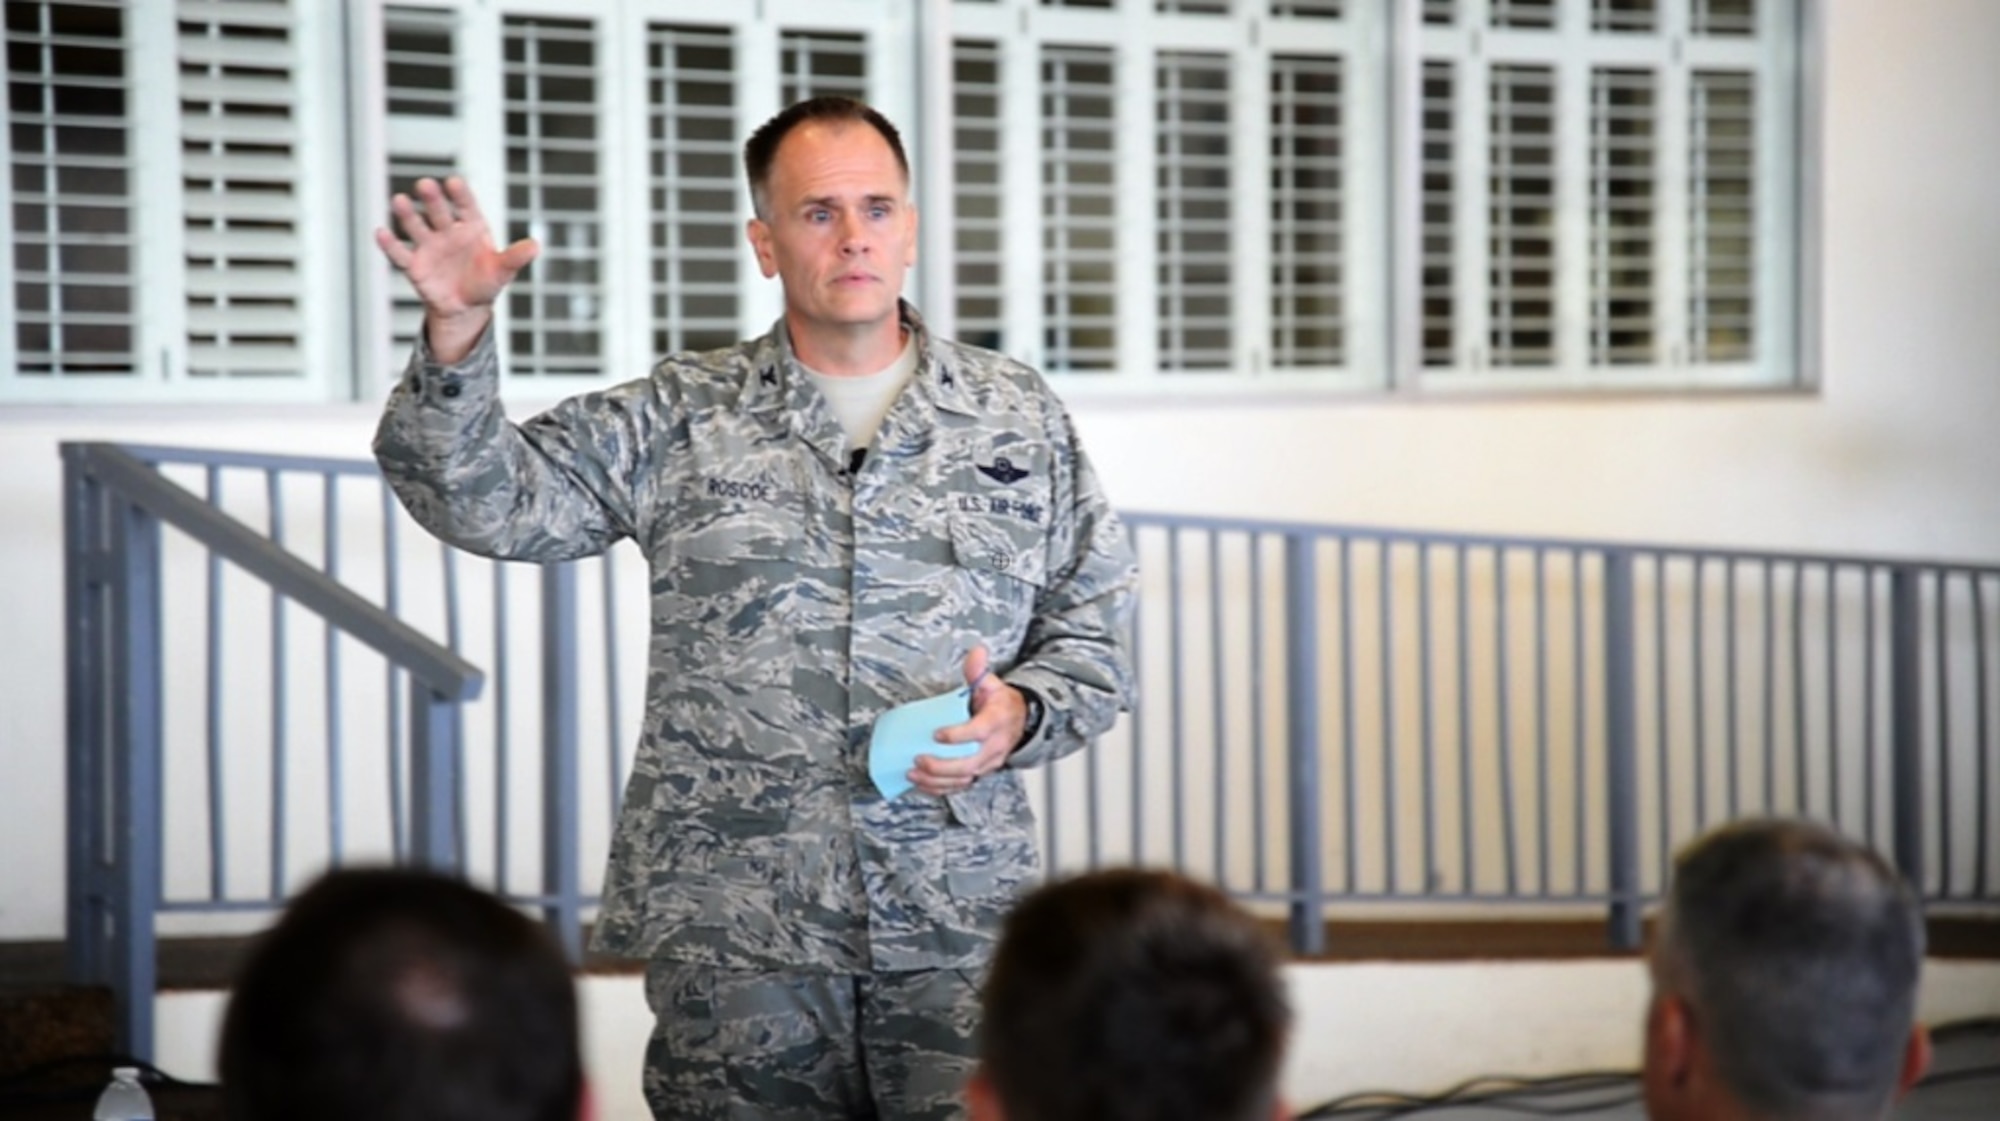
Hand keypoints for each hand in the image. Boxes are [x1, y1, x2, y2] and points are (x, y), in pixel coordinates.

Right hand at [374, 176, 538, 362]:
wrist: (466, 307)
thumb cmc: (486, 282)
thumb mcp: (503, 270)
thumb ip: (516, 257)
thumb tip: (536, 246)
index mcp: (471, 227)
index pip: (466, 206)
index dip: (460, 195)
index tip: (454, 183)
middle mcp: (447, 232)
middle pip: (438, 211)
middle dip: (432, 199)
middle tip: (425, 185)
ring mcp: (429, 247)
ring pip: (416, 227)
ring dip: (406, 215)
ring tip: (398, 201)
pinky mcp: (415, 266)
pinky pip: (400, 254)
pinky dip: (389, 245)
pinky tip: (380, 232)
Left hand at [910, 645, 1025, 796]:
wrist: (1020, 722)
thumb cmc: (1001, 704)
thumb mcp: (992, 684)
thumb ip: (979, 670)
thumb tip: (976, 651)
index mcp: (996, 722)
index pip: (979, 731)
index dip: (958, 735)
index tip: (937, 734)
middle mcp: (994, 747)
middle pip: (969, 764)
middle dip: (941, 766)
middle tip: (919, 759)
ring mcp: (987, 763)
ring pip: (963, 778)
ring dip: (937, 780)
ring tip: (914, 773)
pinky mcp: (980, 772)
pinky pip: (960, 786)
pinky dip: (940, 788)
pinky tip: (922, 783)